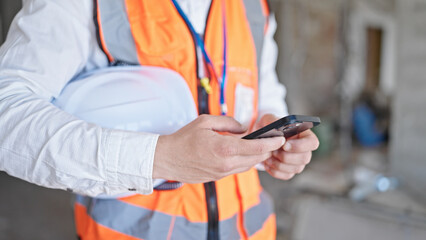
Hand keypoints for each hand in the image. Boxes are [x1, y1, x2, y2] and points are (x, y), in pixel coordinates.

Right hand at [153, 115, 284, 182]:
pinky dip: (244, 161)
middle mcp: (226, 163)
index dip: (272, 143)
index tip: (280, 138)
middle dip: (267, 150)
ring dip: (256, 156)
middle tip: (272, 141)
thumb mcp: (206, 122)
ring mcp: (222, 173)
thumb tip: (243, 128)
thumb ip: (228, 122)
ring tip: (259, 146)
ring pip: (248, 165)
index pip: (257, 147)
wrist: (167, 159)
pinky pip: (237, 169)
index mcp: (225, 148)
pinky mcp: (218, 177)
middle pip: (256, 158)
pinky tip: (242, 153)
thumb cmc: (184, 139)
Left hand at [256, 114, 318, 179]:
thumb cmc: (269, 126)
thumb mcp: (268, 119)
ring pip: (296, 169)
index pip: (312, 142)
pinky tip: (267, 163)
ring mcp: (298, 162)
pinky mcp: (290, 171)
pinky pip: (287, 175)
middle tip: (273, 152)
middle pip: (305, 158)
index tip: (284, 145)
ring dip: (279, 164)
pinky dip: (275, 171)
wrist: (261, 139)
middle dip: (287, 157)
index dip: (300, 146)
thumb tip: (277, 128)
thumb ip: (273, 120)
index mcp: (304, 134)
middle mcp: (305, 149)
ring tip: (267, 156)